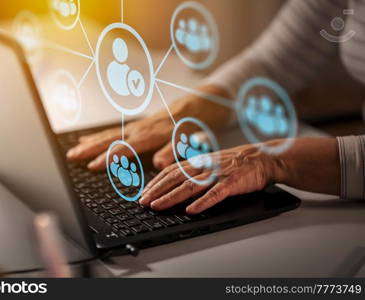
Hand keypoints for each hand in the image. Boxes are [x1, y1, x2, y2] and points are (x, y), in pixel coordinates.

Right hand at [67, 85, 231, 170]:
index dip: (108, 157)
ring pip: (109, 134)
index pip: (126, 147)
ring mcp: (137, 126)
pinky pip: (114, 131)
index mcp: (152, 133)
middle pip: (111, 138)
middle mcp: (141, 129)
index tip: (92, 166)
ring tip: (74, 150)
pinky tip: (88, 140)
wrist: (198, 104)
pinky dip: (99, 136)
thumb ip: (173, 151)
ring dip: (91, 143)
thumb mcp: (189, 139)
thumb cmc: (194, 123)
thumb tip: (159, 164)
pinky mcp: (137, 125)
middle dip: (91, 148)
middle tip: (72, 156)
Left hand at [140, 143, 279, 213]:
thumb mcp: (211, 164)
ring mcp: (217, 174)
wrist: (262, 158)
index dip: (156, 183)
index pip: (171, 172)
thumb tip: (175, 183)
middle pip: (175, 178)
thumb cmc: (236, 164)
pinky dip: (202, 202)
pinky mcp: (231, 183)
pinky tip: (191, 210)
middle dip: (157, 191)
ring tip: (158, 206)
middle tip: (143, 202)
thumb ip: (195, 172)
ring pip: (190, 186)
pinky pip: (215, 193)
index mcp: (198, 162)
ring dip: (171, 197)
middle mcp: (204, 167)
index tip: (143, 193)